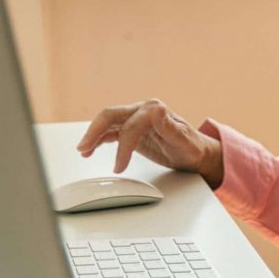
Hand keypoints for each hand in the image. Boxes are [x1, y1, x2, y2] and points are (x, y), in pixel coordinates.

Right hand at [76, 99, 223, 187]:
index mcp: (154, 110)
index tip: (119, 167)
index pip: (130, 126)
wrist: (195, 153)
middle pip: (112, 115)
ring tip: (83, 150)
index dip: (123, 147)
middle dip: (95, 131)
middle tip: (83, 147)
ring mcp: (136, 119)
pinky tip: (90, 149)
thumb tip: (158, 110)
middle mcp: (143, 110)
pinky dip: (99, 139)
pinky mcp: (132, 129)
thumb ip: (170, 127)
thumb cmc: (192, 148)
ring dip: (93, 135)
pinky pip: (111, 131)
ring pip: (108, 122)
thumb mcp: (184, 141)